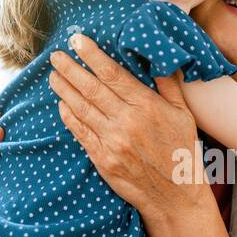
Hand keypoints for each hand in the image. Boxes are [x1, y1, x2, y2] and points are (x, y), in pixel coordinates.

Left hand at [47, 34, 206, 220]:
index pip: (113, 74)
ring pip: (81, 109)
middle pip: (91, 89)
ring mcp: (112, 142)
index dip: (92, 55)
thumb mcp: (183, 114)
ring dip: (64, 90)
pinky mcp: (102, 159)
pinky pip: (80, 132)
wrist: (175, 195)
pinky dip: (68, 116)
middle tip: (55, 55)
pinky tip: (61, 105)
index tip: (77, 40)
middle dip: (70, 69)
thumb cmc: (182, 151)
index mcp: (147, 106)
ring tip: (53, 76)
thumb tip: (158, 58)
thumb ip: (169, 85)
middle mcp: (127, 122)